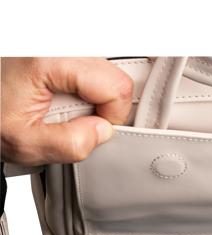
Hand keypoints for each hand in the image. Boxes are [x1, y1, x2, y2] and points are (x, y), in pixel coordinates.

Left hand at [1, 57, 132, 165]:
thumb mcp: (26, 144)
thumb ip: (69, 143)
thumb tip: (103, 132)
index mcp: (50, 60)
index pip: (117, 87)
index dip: (112, 117)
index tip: (89, 130)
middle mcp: (60, 46)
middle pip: (116, 78)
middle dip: (106, 108)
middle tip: (77, 122)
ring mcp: (63, 47)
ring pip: (109, 74)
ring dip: (96, 100)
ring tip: (67, 111)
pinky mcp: (65, 51)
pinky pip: (96, 71)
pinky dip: (89, 91)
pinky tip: (67, 101)